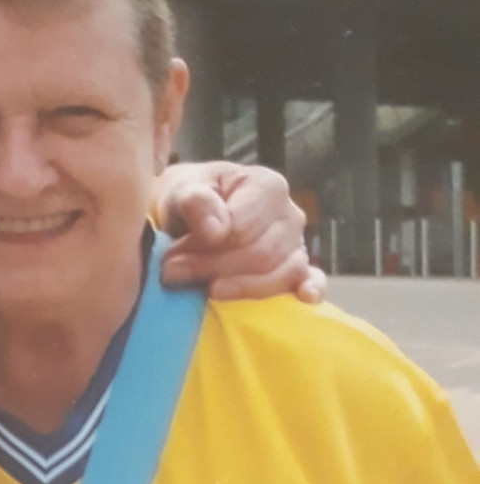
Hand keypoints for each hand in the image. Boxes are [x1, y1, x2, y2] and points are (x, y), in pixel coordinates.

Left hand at [156, 161, 325, 302]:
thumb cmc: (189, 201)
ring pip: (280, 273)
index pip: (242, 228)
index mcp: (268, 186)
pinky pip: (312, 280)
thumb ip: (196, 203)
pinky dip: (310, 288)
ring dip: (240, 288)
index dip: (205, 247)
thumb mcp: (182, 192)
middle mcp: (290, 215)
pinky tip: (305, 297)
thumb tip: (217, 231)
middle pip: (260, 254)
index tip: (170, 257)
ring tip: (204, 290)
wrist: (189, 216)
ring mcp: (297, 244)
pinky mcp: (300, 270)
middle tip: (173, 274)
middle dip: (214, 268)